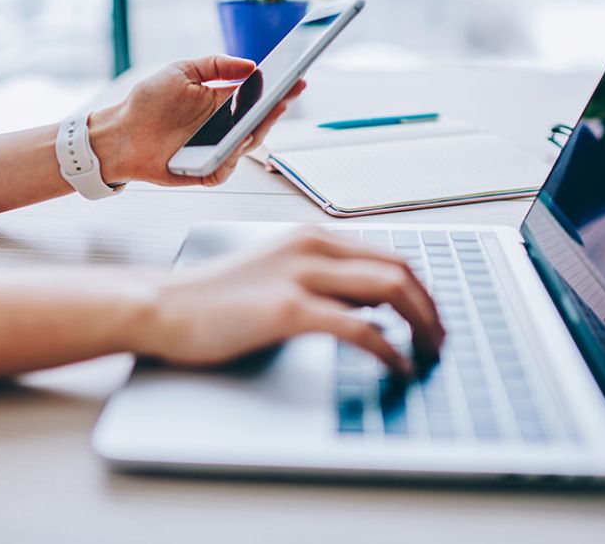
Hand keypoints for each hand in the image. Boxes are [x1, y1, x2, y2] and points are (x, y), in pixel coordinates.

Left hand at [88, 55, 305, 186]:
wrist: (120, 133)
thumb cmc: (148, 102)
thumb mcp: (182, 71)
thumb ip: (216, 65)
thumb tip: (251, 65)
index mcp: (222, 102)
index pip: (258, 95)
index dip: (279, 88)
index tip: (296, 77)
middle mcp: (224, 127)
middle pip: (260, 121)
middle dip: (276, 108)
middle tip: (286, 96)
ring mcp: (217, 150)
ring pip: (247, 145)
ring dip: (258, 130)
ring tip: (266, 114)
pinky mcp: (205, 170)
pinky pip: (226, 167)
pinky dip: (233, 158)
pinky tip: (237, 144)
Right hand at [133, 228, 443, 375]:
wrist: (163, 306)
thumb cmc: (213, 297)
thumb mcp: (276, 273)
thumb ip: (320, 280)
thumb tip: (369, 304)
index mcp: (311, 237)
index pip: (388, 255)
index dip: (420, 288)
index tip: (431, 317)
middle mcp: (313, 247)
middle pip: (400, 269)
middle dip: (431, 306)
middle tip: (441, 338)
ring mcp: (302, 275)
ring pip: (391, 289)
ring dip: (422, 324)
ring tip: (430, 353)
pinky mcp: (289, 309)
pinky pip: (360, 327)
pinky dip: (389, 349)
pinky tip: (397, 366)